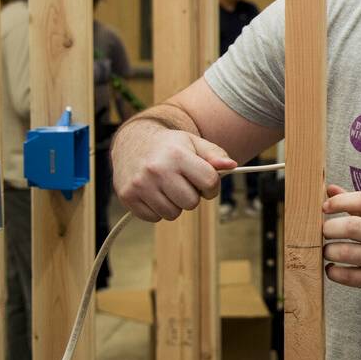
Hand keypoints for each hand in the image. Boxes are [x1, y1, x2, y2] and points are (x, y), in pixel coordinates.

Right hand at [112, 122, 235, 221]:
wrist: (133, 141)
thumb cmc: (170, 146)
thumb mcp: (194, 143)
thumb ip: (215, 155)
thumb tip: (232, 166)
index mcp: (177, 155)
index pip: (209, 182)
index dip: (212, 185)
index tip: (205, 181)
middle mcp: (157, 170)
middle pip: (191, 203)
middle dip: (192, 195)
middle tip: (183, 182)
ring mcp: (140, 185)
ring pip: (173, 214)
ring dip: (175, 204)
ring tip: (168, 186)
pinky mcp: (128, 197)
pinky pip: (154, 218)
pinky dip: (158, 209)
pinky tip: (154, 192)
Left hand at [322, 185, 360, 301]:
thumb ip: (357, 205)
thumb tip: (329, 189)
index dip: (341, 201)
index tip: (325, 207)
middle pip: (352, 226)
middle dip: (330, 228)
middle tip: (324, 232)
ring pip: (347, 253)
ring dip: (329, 251)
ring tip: (328, 251)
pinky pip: (349, 277)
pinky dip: (333, 272)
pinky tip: (332, 269)